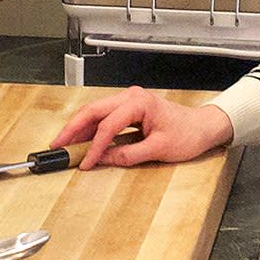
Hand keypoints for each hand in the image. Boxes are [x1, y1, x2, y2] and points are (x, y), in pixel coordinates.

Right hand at [51, 86, 234, 170]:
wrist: (202, 127)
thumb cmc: (187, 134)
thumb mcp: (158, 150)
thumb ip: (128, 155)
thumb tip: (104, 160)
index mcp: (139, 103)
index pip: (107, 125)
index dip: (94, 146)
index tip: (85, 162)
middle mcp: (131, 97)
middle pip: (93, 111)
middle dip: (73, 129)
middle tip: (57, 146)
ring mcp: (129, 100)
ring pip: (95, 112)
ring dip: (79, 128)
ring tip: (64, 144)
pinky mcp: (128, 108)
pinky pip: (104, 116)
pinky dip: (90, 128)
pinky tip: (81, 139)